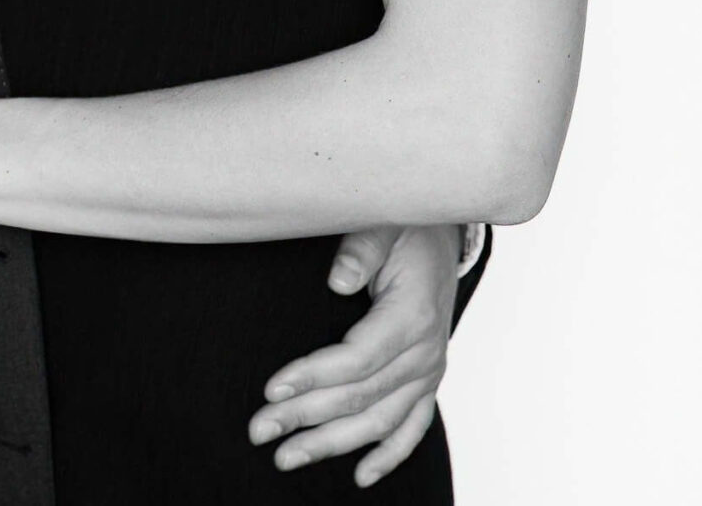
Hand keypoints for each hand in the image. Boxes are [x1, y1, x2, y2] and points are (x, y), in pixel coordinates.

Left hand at [250, 222, 463, 486]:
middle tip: (260, 431)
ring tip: (287, 457)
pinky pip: (412, 427)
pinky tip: (360, 476)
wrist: (441, 236)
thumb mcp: (384, 224)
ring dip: (333, 444)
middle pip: (361, 396)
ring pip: (381, 421)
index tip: (271, 388)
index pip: (358, 358)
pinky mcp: (427, 382)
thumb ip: (361, 249)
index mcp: (411, 315)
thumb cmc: (405, 228)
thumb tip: (339, 280)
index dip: (314, 376)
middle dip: (306, 417)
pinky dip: (388, 455)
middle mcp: (424, 352)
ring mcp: (429, 372)